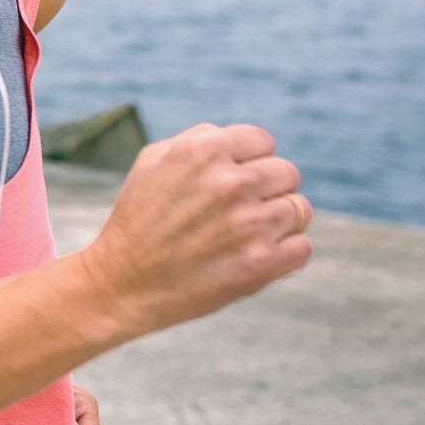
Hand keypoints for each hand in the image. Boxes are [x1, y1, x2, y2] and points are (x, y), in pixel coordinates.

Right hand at [77, 123, 312, 335]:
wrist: (122, 283)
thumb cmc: (139, 219)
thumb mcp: (154, 162)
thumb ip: (202, 141)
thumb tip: (247, 145)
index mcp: (203, 149)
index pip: (263, 141)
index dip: (248, 161)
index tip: (230, 182)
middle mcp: (230, 182)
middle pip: (287, 173)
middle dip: (267, 190)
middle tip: (237, 212)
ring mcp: (249, 223)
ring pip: (299, 209)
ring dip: (276, 223)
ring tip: (241, 236)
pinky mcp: (262, 263)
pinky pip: (302, 247)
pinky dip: (284, 254)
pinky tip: (251, 257)